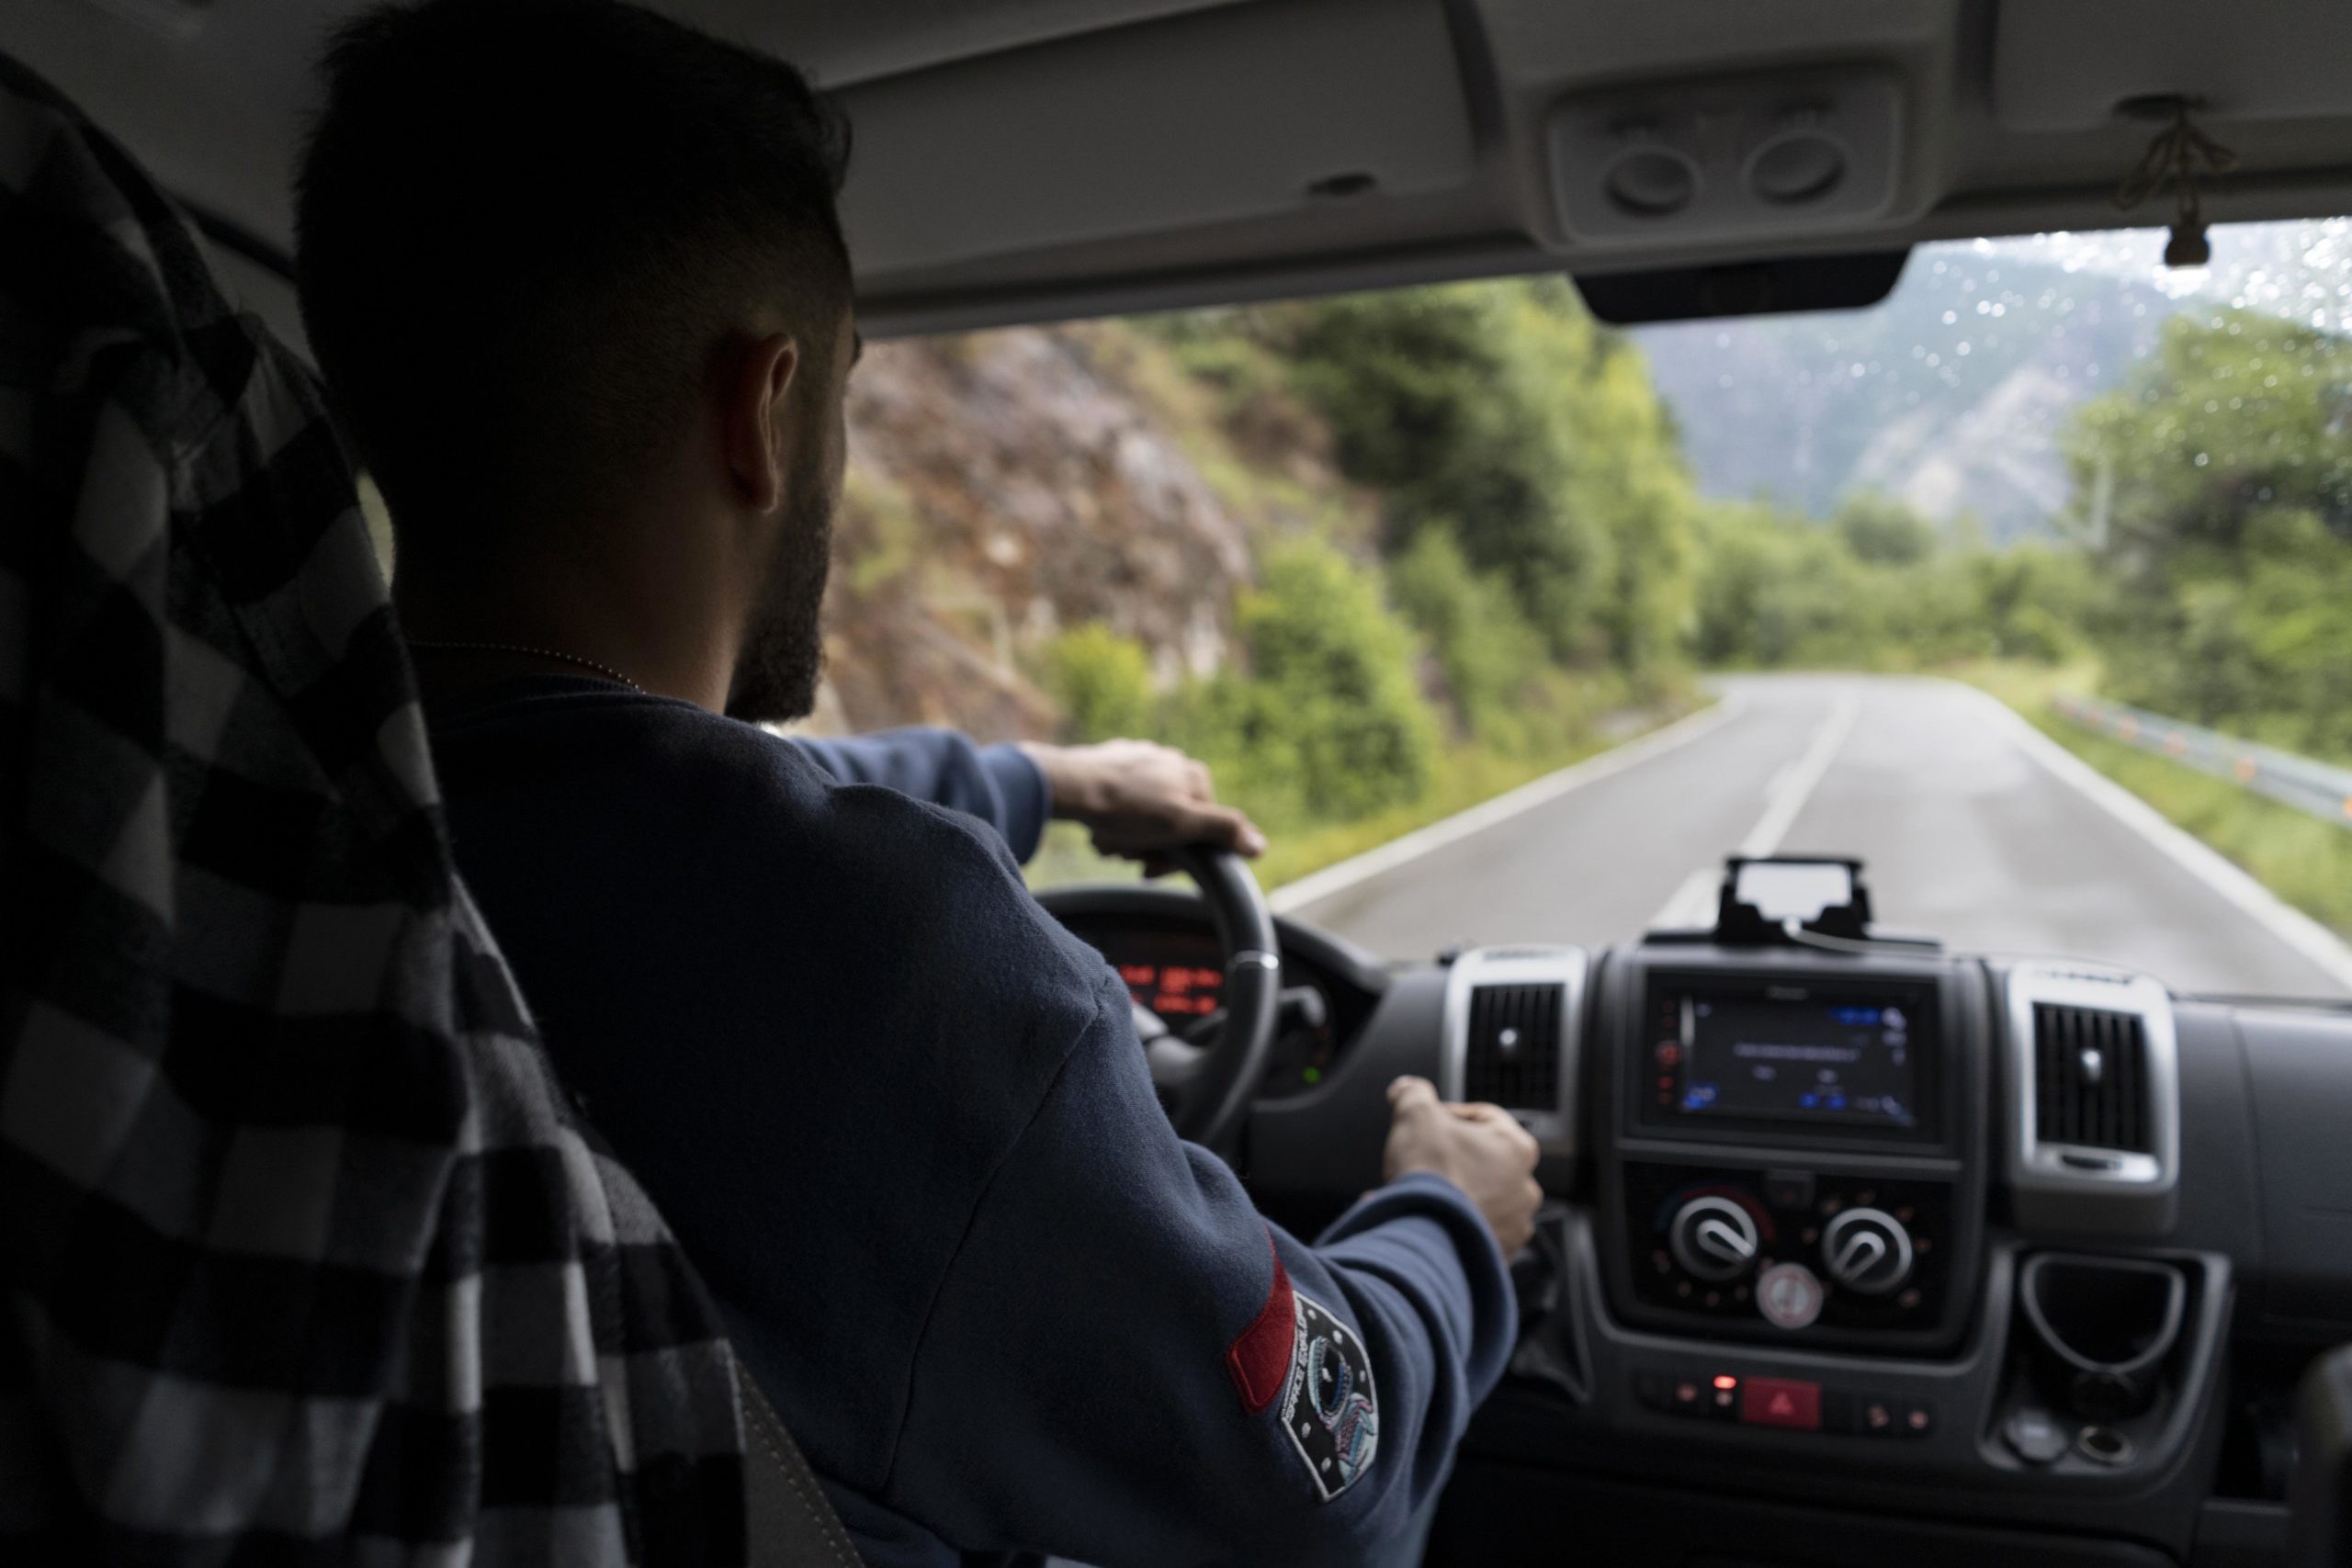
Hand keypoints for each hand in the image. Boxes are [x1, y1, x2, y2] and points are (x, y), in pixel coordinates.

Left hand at [1021, 739, 1266, 862]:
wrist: (1070, 786)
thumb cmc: (1126, 808)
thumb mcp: (1181, 824)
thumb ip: (1223, 830)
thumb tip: (1260, 845)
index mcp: (1194, 776)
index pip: (1200, 828)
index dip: (1178, 856)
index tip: (1151, 868)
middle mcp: (1172, 762)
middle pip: (1170, 823)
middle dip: (1148, 846)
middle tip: (1125, 855)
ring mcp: (1141, 759)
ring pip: (1143, 816)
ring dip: (1126, 838)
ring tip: (1107, 840)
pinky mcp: (1113, 762)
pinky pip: (1119, 801)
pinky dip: (1111, 819)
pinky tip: (1097, 826)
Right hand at [1381, 1076, 1542, 1254]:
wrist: (1424, 1239)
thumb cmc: (1430, 1177)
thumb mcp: (1415, 1115)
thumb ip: (1414, 1093)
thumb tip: (1408, 1088)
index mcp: (1517, 1148)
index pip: (1482, 1117)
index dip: (1447, 1114)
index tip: (1425, 1123)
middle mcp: (1524, 1189)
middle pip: (1480, 1160)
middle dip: (1448, 1158)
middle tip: (1419, 1160)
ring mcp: (1513, 1226)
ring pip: (1477, 1199)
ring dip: (1449, 1195)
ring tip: (1416, 1195)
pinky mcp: (1496, 1256)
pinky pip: (1470, 1233)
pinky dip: (1448, 1226)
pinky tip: (1420, 1220)